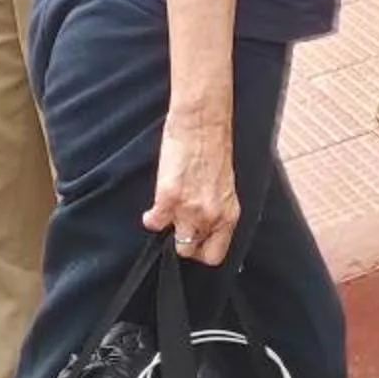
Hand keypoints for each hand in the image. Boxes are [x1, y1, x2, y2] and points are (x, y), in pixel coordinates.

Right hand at [142, 104, 239, 267]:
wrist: (202, 124)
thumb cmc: (214, 147)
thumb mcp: (224, 185)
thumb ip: (216, 207)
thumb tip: (205, 220)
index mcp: (228, 213)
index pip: (216, 253)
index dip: (201, 251)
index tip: (194, 243)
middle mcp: (210, 216)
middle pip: (190, 250)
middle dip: (183, 242)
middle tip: (177, 228)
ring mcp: (188, 209)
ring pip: (174, 242)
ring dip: (168, 230)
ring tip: (165, 219)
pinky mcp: (168, 197)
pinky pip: (154, 222)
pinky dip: (150, 218)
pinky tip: (150, 213)